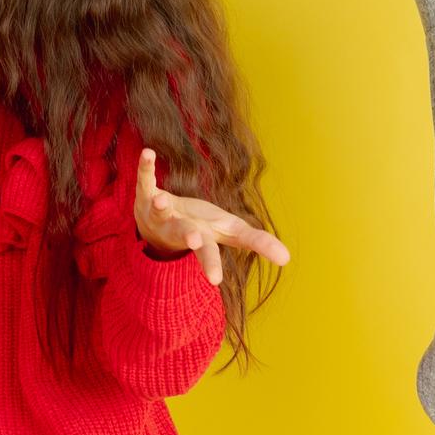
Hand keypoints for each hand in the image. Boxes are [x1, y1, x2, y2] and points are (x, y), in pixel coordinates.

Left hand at [133, 148, 291, 287]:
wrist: (154, 228)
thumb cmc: (200, 228)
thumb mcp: (230, 234)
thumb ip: (258, 243)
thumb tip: (288, 258)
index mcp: (201, 240)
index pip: (211, 252)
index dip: (213, 264)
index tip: (216, 281)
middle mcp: (179, 230)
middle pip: (185, 235)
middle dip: (189, 238)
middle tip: (195, 241)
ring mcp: (161, 213)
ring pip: (160, 211)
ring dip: (161, 207)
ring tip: (161, 202)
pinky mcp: (147, 195)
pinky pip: (146, 180)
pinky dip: (146, 168)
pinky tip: (148, 154)